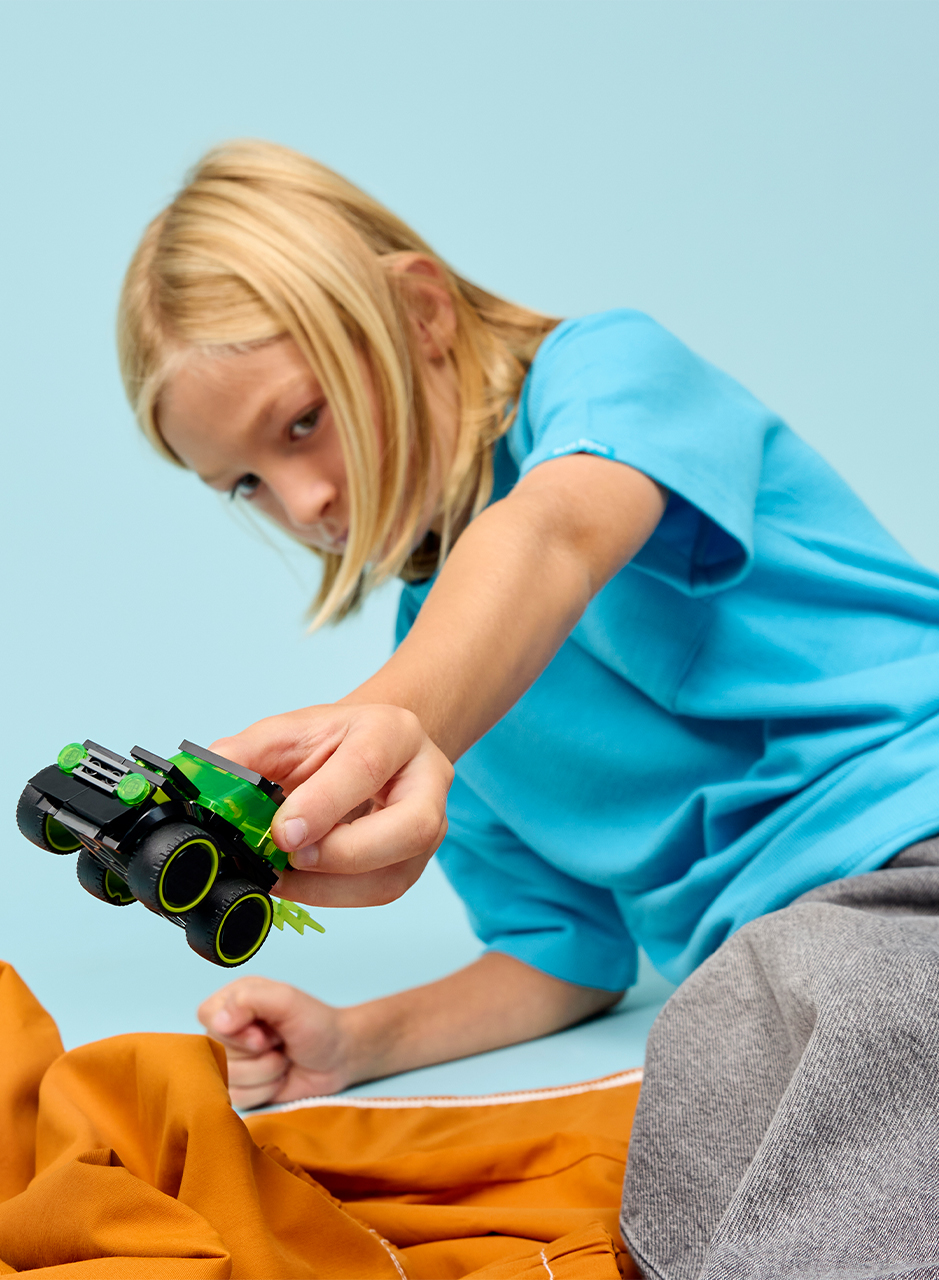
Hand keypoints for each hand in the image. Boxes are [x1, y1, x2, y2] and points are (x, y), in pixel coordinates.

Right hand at [198, 975, 349, 1108]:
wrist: (338, 1057)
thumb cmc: (316, 1023)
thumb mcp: (288, 1000)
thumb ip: (251, 1000)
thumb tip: (218, 1023)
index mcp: (234, 999)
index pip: (208, 1016)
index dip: (235, 1031)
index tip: (263, 1032)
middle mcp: (228, 1029)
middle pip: (217, 1051)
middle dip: (258, 1052)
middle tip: (280, 1041)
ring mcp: (233, 1060)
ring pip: (228, 1078)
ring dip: (266, 1071)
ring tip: (283, 1057)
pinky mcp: (242, 1088)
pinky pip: (239, 1098)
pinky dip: (266, 1089)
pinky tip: (280, 1076)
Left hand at [211, 703, 452, 907]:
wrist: (368, 750)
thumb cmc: (333, 742)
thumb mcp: (289, 732)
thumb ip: (247, 752)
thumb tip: (206, 777)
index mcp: (394, 732)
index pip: (367, 766)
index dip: (323, 804)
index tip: (281, 832)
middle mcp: (426, 780)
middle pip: (411, 827)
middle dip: (343, 853)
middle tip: (290, 858)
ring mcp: (430, 826)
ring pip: (396, 873)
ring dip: (331, 886)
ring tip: (282, 875)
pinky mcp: (414, 863)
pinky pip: (381, 892)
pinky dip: (333, 895)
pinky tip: (299, 883)